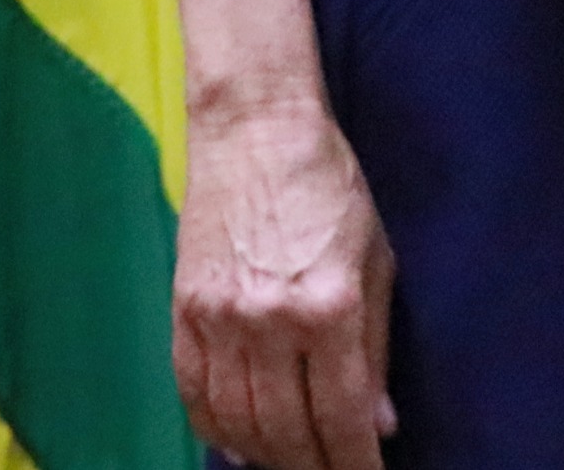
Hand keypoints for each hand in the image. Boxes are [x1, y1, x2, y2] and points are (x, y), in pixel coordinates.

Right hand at [173, 105, 396, 469]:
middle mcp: (269, 322)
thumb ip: (375, 347)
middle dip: (313, 468)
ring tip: (292, 463)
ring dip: (268, 456)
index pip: (340, 417)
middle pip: (286, 433)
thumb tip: (379, 423)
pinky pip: (194, 394)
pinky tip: (238, 445)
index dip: (355, 464)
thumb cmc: (329, 186)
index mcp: (328, 307)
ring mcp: (219, 319)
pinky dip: (215, 429)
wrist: (255, 128)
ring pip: (237, 423)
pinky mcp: (184, 310)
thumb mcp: (375, 260)